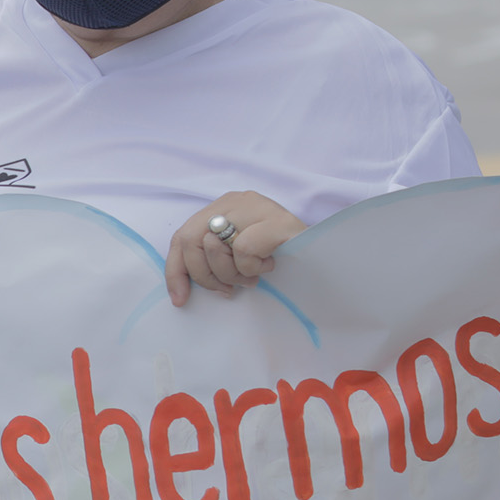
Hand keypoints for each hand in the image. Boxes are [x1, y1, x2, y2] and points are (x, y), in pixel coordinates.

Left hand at [166, 191, 305, 304]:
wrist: (323, 256)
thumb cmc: (277, 259)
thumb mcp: (235, 257)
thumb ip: (210, 259)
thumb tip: (180, 290)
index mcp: (223, 206)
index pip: (182, 236)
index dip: (176, 271)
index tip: (180, 299)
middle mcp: (236, 200)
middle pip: (191, 241)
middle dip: (205, 276)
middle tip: (228, 290)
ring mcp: (257, 206)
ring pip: (214, 246)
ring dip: (231, 274)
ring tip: (252, 276)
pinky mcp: (276, 220)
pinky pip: (243, 249)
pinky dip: (251, 267)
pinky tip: (268, 266)